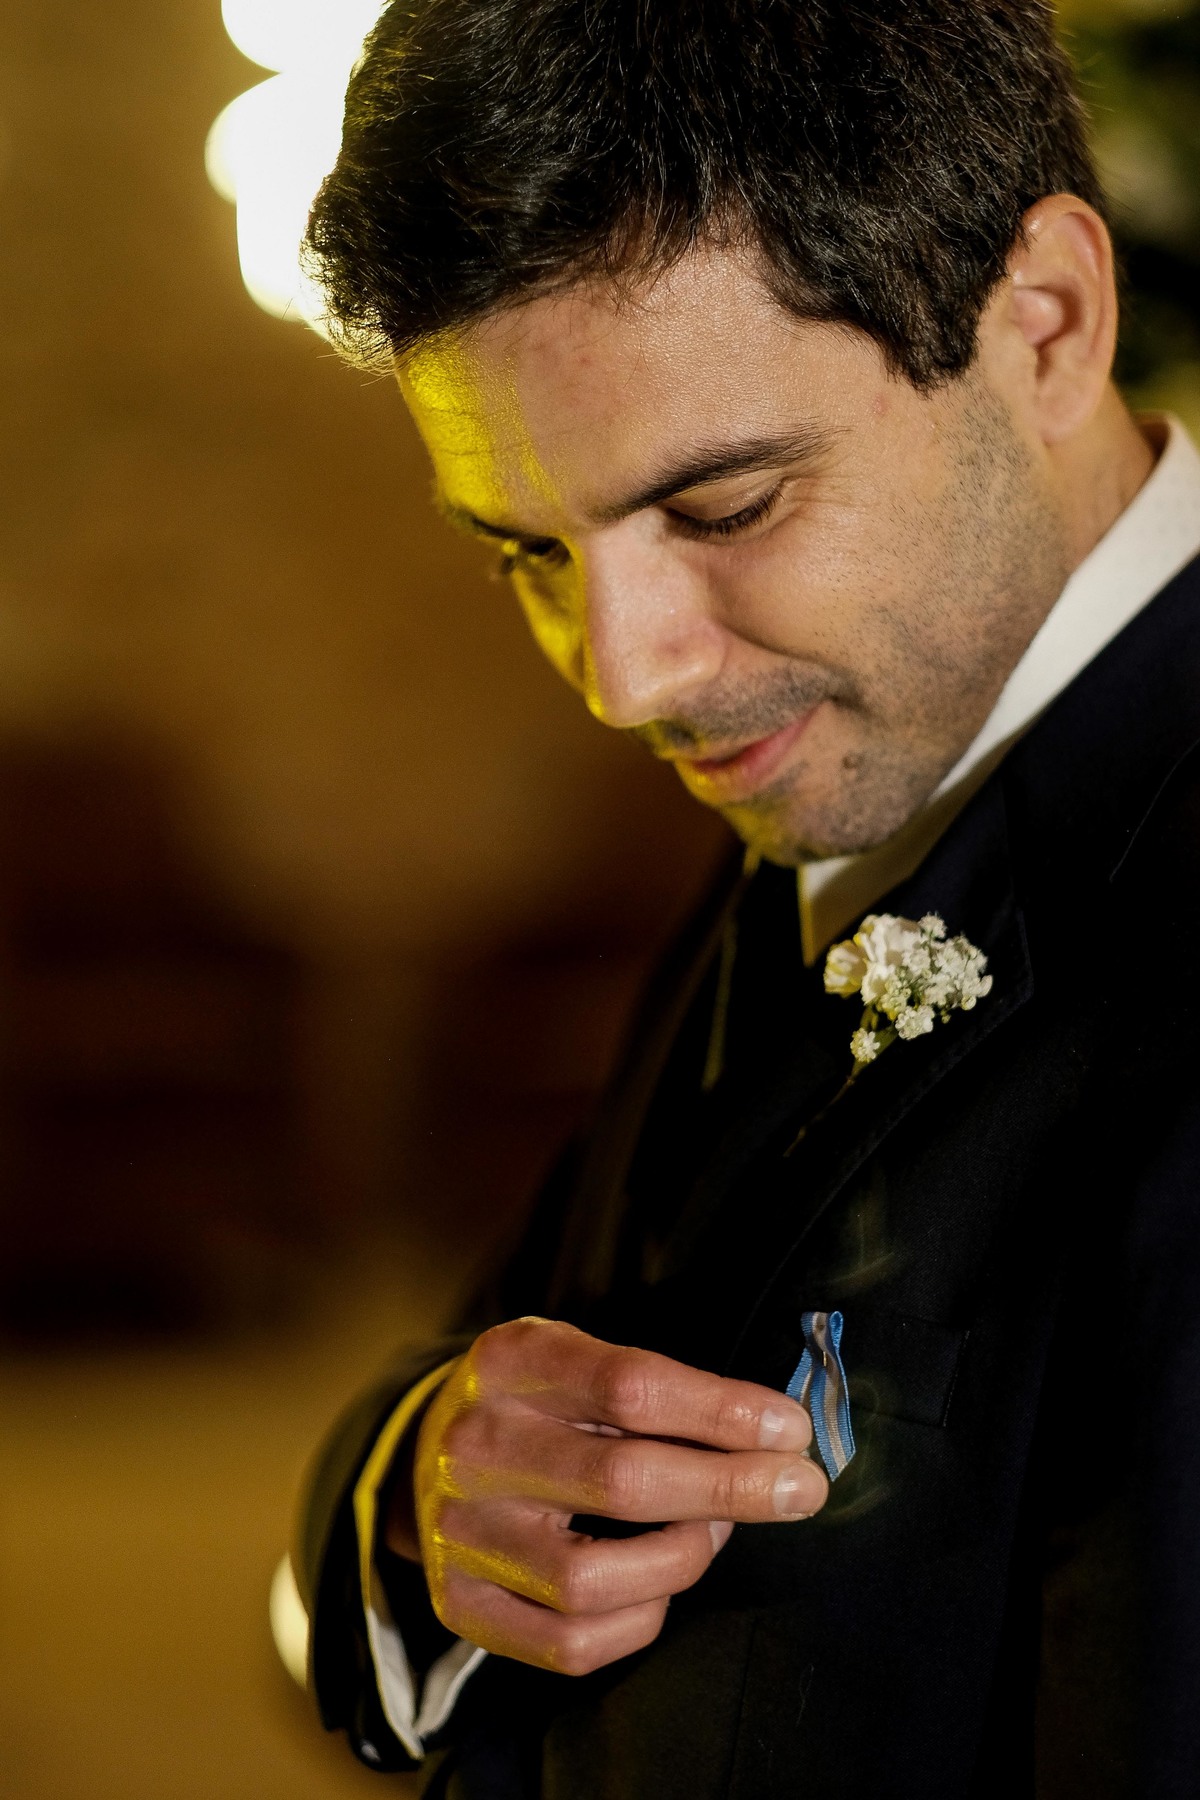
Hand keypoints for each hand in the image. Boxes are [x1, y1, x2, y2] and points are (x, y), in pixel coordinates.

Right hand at [386, 1316, 826, 1674]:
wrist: (427, 1452)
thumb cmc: (540, 1403)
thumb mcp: (581, 1359)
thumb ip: (665, 1389)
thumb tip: (780, 1434)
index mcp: (510, 1362)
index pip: (629, 1385)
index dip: (722, 1410)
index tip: (791, 1427)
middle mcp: (474, 1446)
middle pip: (621, 1480)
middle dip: (731, 1487)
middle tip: (798, 1489)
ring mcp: (460, 1531)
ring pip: (592, 1578)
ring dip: (683, 1558)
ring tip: (714, 1531)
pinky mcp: (459, 1603)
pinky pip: (569, 1644)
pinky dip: (640, 1619)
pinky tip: (661, 1583)